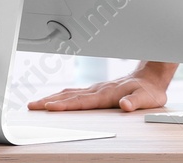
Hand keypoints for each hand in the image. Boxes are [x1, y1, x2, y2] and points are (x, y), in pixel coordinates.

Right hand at [26, 62, 174, 112]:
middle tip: (31, 106)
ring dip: (52, 97)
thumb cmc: (149, 90)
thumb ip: (136, 101)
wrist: (152, 76)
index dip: (64, 105)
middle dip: (49, 101)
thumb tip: (126, 104)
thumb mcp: (147, 98)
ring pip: (70, 92)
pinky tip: (56, 99)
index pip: (81, 101)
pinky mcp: (97, 90)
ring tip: (36, 103)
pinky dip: (62, 96)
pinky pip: (75, 92)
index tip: (48, 107)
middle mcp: (99, 90)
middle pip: (69, 96)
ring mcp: (97, 89)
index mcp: (107, 94)